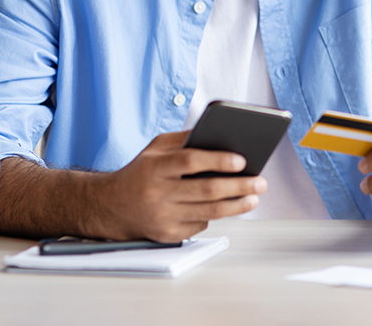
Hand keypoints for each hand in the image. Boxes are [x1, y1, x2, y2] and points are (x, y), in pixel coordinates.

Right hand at [93, 131, 266, 242]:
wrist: (111, 206)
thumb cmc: (141, 172)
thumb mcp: (155, 148)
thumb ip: (184, 140)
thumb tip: (219, 136)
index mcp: (154, 167)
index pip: (190, 161)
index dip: (218, 160)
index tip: (242, 160)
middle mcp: (157, 193)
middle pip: (206, 190)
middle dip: (239, 186)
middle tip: (260, 182)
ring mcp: (162, 216)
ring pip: (209, 212)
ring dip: (237, 205)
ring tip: (254, 197)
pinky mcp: (167, 235)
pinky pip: (200, 224)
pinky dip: (215, 215)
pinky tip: (227, 207)